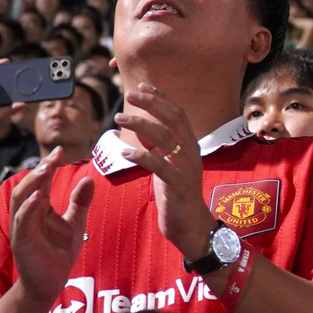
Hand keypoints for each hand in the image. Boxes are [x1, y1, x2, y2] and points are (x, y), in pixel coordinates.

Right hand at [10, 147, 94, 305]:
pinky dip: (28, 208)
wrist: (51, 282)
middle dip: (41, 169)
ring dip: (33, 184)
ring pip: (21, 199)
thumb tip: (89, 178)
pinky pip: (22, 221)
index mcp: (40, 208)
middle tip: (55, 155)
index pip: (43, 182)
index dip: (50, 165)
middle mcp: (28, 214)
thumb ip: (81, 202)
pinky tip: (38, 198)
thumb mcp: (75, 223)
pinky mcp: (21, 241)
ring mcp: (22, 227)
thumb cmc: (60, 252)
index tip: (61, 150)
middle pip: (29, 186)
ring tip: (46, 169)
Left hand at [112, 84, 212, 259]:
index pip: (177, 113)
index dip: (160, 98)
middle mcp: (191, 152)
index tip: (142, 86)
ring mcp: (186, 167)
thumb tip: (141, 128)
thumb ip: (156, 146)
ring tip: (120, 118)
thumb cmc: (176, 195)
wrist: (192, 226)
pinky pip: (160, 166)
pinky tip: (125, 151)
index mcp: (189, 145)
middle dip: (151, 104)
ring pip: (166, 138)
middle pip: (173, 119)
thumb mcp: (166, 165)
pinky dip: (143, 156)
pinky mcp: (178, 185)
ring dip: (141, 125)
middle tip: (130, 94)